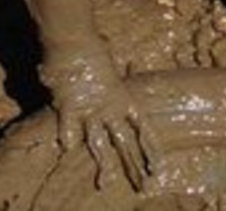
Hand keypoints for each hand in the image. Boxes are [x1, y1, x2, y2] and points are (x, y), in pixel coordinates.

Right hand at [40, 49, 156, 190]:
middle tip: (143, 185)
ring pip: (99, 144)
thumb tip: (117, 81)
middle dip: (134, 165)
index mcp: (123, 98)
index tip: (158, 166)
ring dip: (104, 165)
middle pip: (125, 143)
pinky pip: (68, 128)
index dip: (150, 147)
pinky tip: (67, 151)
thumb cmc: (93, 49)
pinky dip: (67, 139)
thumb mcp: (110, 67)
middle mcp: (110, 108)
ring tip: (106, 184)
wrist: (76, 40)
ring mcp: (90, 109)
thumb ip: (113, 82)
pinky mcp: (69, 106)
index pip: (142, 127)